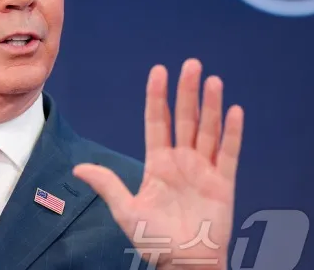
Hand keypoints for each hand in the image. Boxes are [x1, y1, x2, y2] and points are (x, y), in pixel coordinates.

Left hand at [73, 59, 243, 269]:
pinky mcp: (224, 183)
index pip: (157, 121)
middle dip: (187, 91)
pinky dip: (232, 133)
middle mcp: (181, 160)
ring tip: (213, 80)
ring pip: (207, 130)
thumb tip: (78, 168)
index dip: (157, 96)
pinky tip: (234, 111)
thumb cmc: (154, 240)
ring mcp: (204, 170)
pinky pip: (229, 153)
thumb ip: (107, 185)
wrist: (184, 263)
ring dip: (211, 105)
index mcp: (158, 163)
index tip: (159, 70)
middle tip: (191, 64)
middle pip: (184, 118)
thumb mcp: (126, 211)